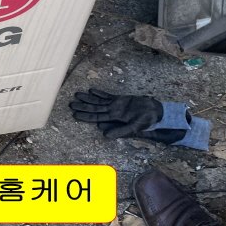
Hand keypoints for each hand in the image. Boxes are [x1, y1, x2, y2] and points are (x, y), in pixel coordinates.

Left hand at [69, 88, 185, 143]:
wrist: (155, 112)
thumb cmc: (146, 121)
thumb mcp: (134, 128)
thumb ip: (120, 131)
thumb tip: (105, 135)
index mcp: (114, 118)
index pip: (96, 117)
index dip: (86, 116)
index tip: (74, 115)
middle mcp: (112, 111)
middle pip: (94, 108)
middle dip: (83, 106)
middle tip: (70, 104)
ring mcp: (115, 105)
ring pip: (98, 102)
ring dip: (88, 99)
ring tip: (77, 95)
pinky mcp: (120, 100)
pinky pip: (108, 96)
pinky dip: (100, 94)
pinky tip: (91, 91)